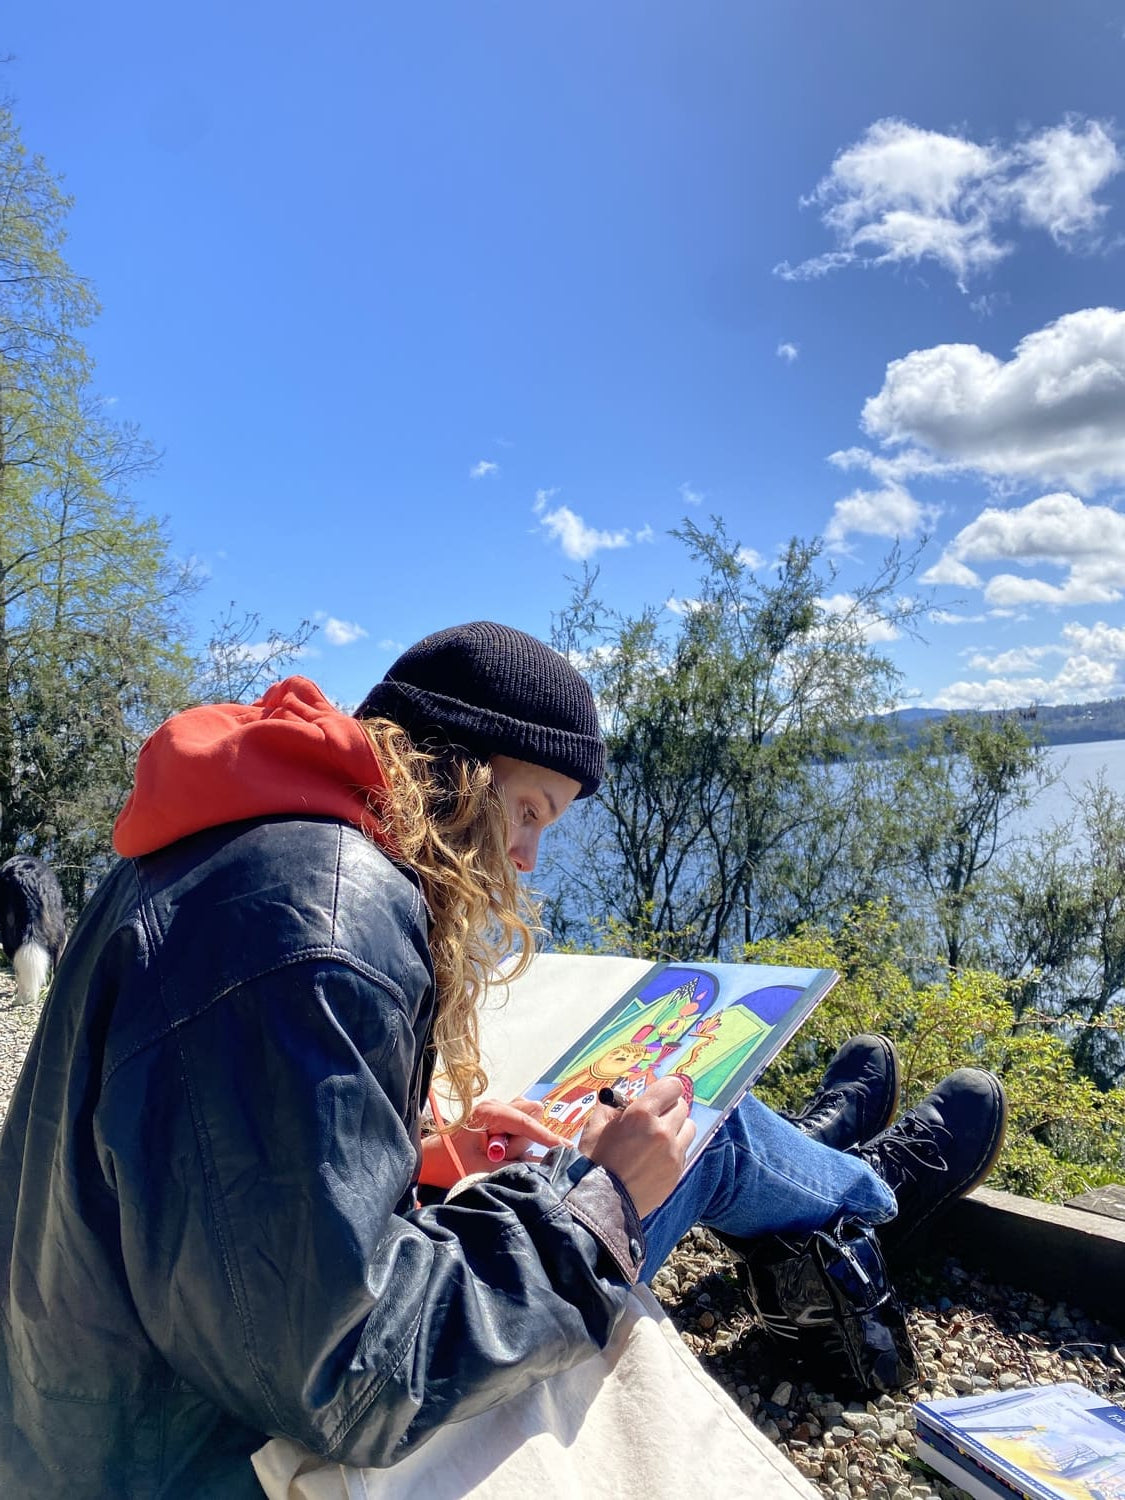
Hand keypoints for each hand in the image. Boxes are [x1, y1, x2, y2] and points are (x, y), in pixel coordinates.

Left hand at [418, 1097, 566, 1188]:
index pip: (526, 1122)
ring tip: (494, 1155)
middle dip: (524, 1138)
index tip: (565, 1148)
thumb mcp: (481, 1170)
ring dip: (518, 1141)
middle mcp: (496, 1105)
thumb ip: (512, 1166)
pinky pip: (521, 1123)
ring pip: (527, 1119)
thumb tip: (540, 1166)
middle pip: (531, 1115)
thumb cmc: (451, 1163)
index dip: (546, 1136)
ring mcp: (498, 1110)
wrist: (430, 1160)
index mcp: (489, 1112)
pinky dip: (517, 1138)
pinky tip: (500, 1150)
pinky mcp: (499, 1118)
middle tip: (502, 1155)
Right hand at [578, 1076, 694, 1217]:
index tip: (656, 1096)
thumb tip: (620, 1097)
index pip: (672, 1086)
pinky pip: (683, 1151)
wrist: (601, 1203)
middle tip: (653, 1118)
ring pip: (688, 1128)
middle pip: (681, 1106)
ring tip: (658, 1138)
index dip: (664, 1090)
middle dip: (668, 1108)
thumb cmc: (594, 1162)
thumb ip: (611, 1107)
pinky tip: (655, 1159)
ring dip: (676, 1128)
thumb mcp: (595, 1127)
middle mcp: (662, 1131)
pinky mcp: (677, 1172)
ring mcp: (673, 1153)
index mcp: (642, 1114)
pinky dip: (673, 1150)